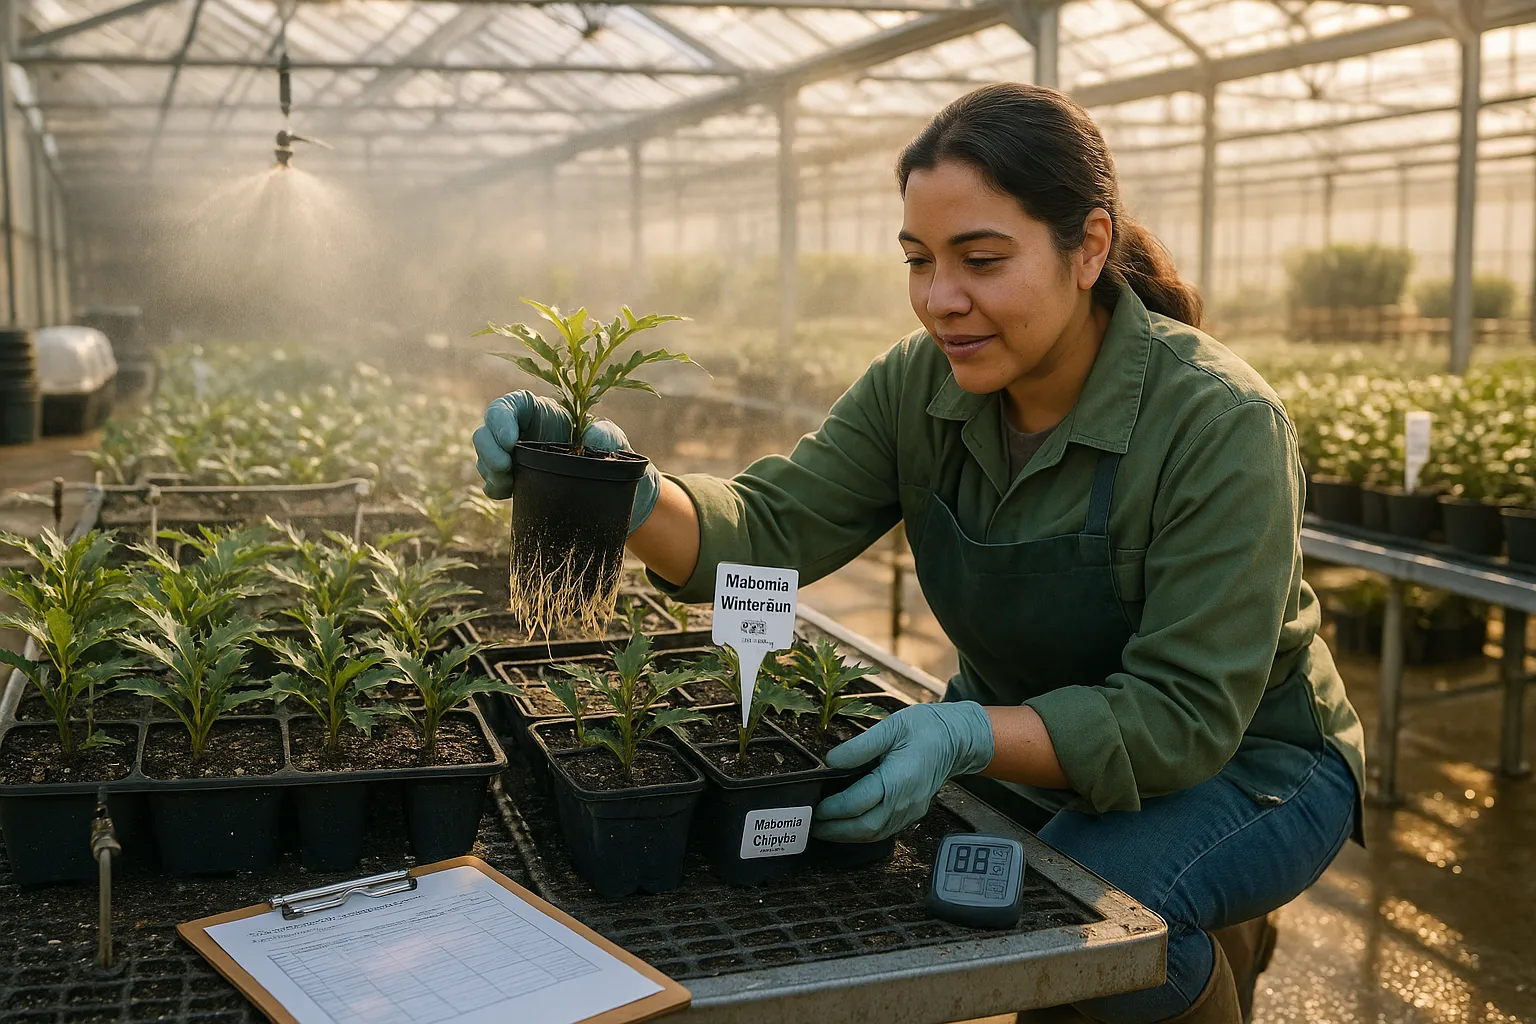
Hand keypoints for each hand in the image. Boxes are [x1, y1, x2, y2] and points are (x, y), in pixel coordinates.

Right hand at [472, 391, 661, 531]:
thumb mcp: (615, 441)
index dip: (501, 418)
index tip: (509, 440)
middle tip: (504, 467)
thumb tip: (591, 436)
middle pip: (487, 430)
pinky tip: (508, 494)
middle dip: (488, 448)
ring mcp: (515, 456)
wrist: (615, 492)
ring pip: (485, 455)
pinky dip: (493, 487)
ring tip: (508, 483)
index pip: (510, 405)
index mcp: (542, 412)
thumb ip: (606, 435)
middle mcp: (523, 431)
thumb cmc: (613, 457)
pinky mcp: (515, 479)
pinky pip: (491, 480)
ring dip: (489, 470)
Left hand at [811, 702, 993, 842]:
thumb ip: (859, 746)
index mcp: (899, 778)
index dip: (834, 807)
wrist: (956, 740)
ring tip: (825, 830)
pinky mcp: (914, 813)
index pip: (859, 801)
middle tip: (813, 826)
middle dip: (836, 830)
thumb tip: (831, 761)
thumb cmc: (926, 728)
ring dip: (848, 835)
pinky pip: (885, 831)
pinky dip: (864, 833)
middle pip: (866, 827)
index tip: (816, 806)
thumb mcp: (891, 727)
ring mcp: (912, 810)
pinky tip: (849, 828)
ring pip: (876, 834)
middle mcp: (906, 801)